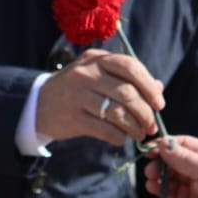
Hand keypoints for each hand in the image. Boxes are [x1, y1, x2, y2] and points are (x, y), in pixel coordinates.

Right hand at [36, 48, 165, 147]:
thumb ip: (127, 79)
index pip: (130, 66)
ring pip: (117, 112)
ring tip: (139, 134)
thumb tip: (158, 88)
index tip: (159, 103)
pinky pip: (104, 129)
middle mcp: (87, 73)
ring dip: (134, 127)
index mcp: (97, 59)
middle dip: (145, 112)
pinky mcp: (73, 117)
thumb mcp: (98, 75)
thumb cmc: (76, 89)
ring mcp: (78, 95)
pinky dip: (118, 137)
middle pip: (127, 92)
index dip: (149, 86)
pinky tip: (122, 139)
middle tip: (151, 125)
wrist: (38, 104)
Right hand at [143, 136, 197, 197]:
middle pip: (172, 168)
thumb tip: (161, 143)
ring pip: (171, 189)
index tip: (149, 151)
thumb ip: (182, 158)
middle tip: (150, 173)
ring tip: (154, 187)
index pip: (181, 147)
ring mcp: (197, 195)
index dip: (164, 148)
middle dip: (159, 169)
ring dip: (161, 187)